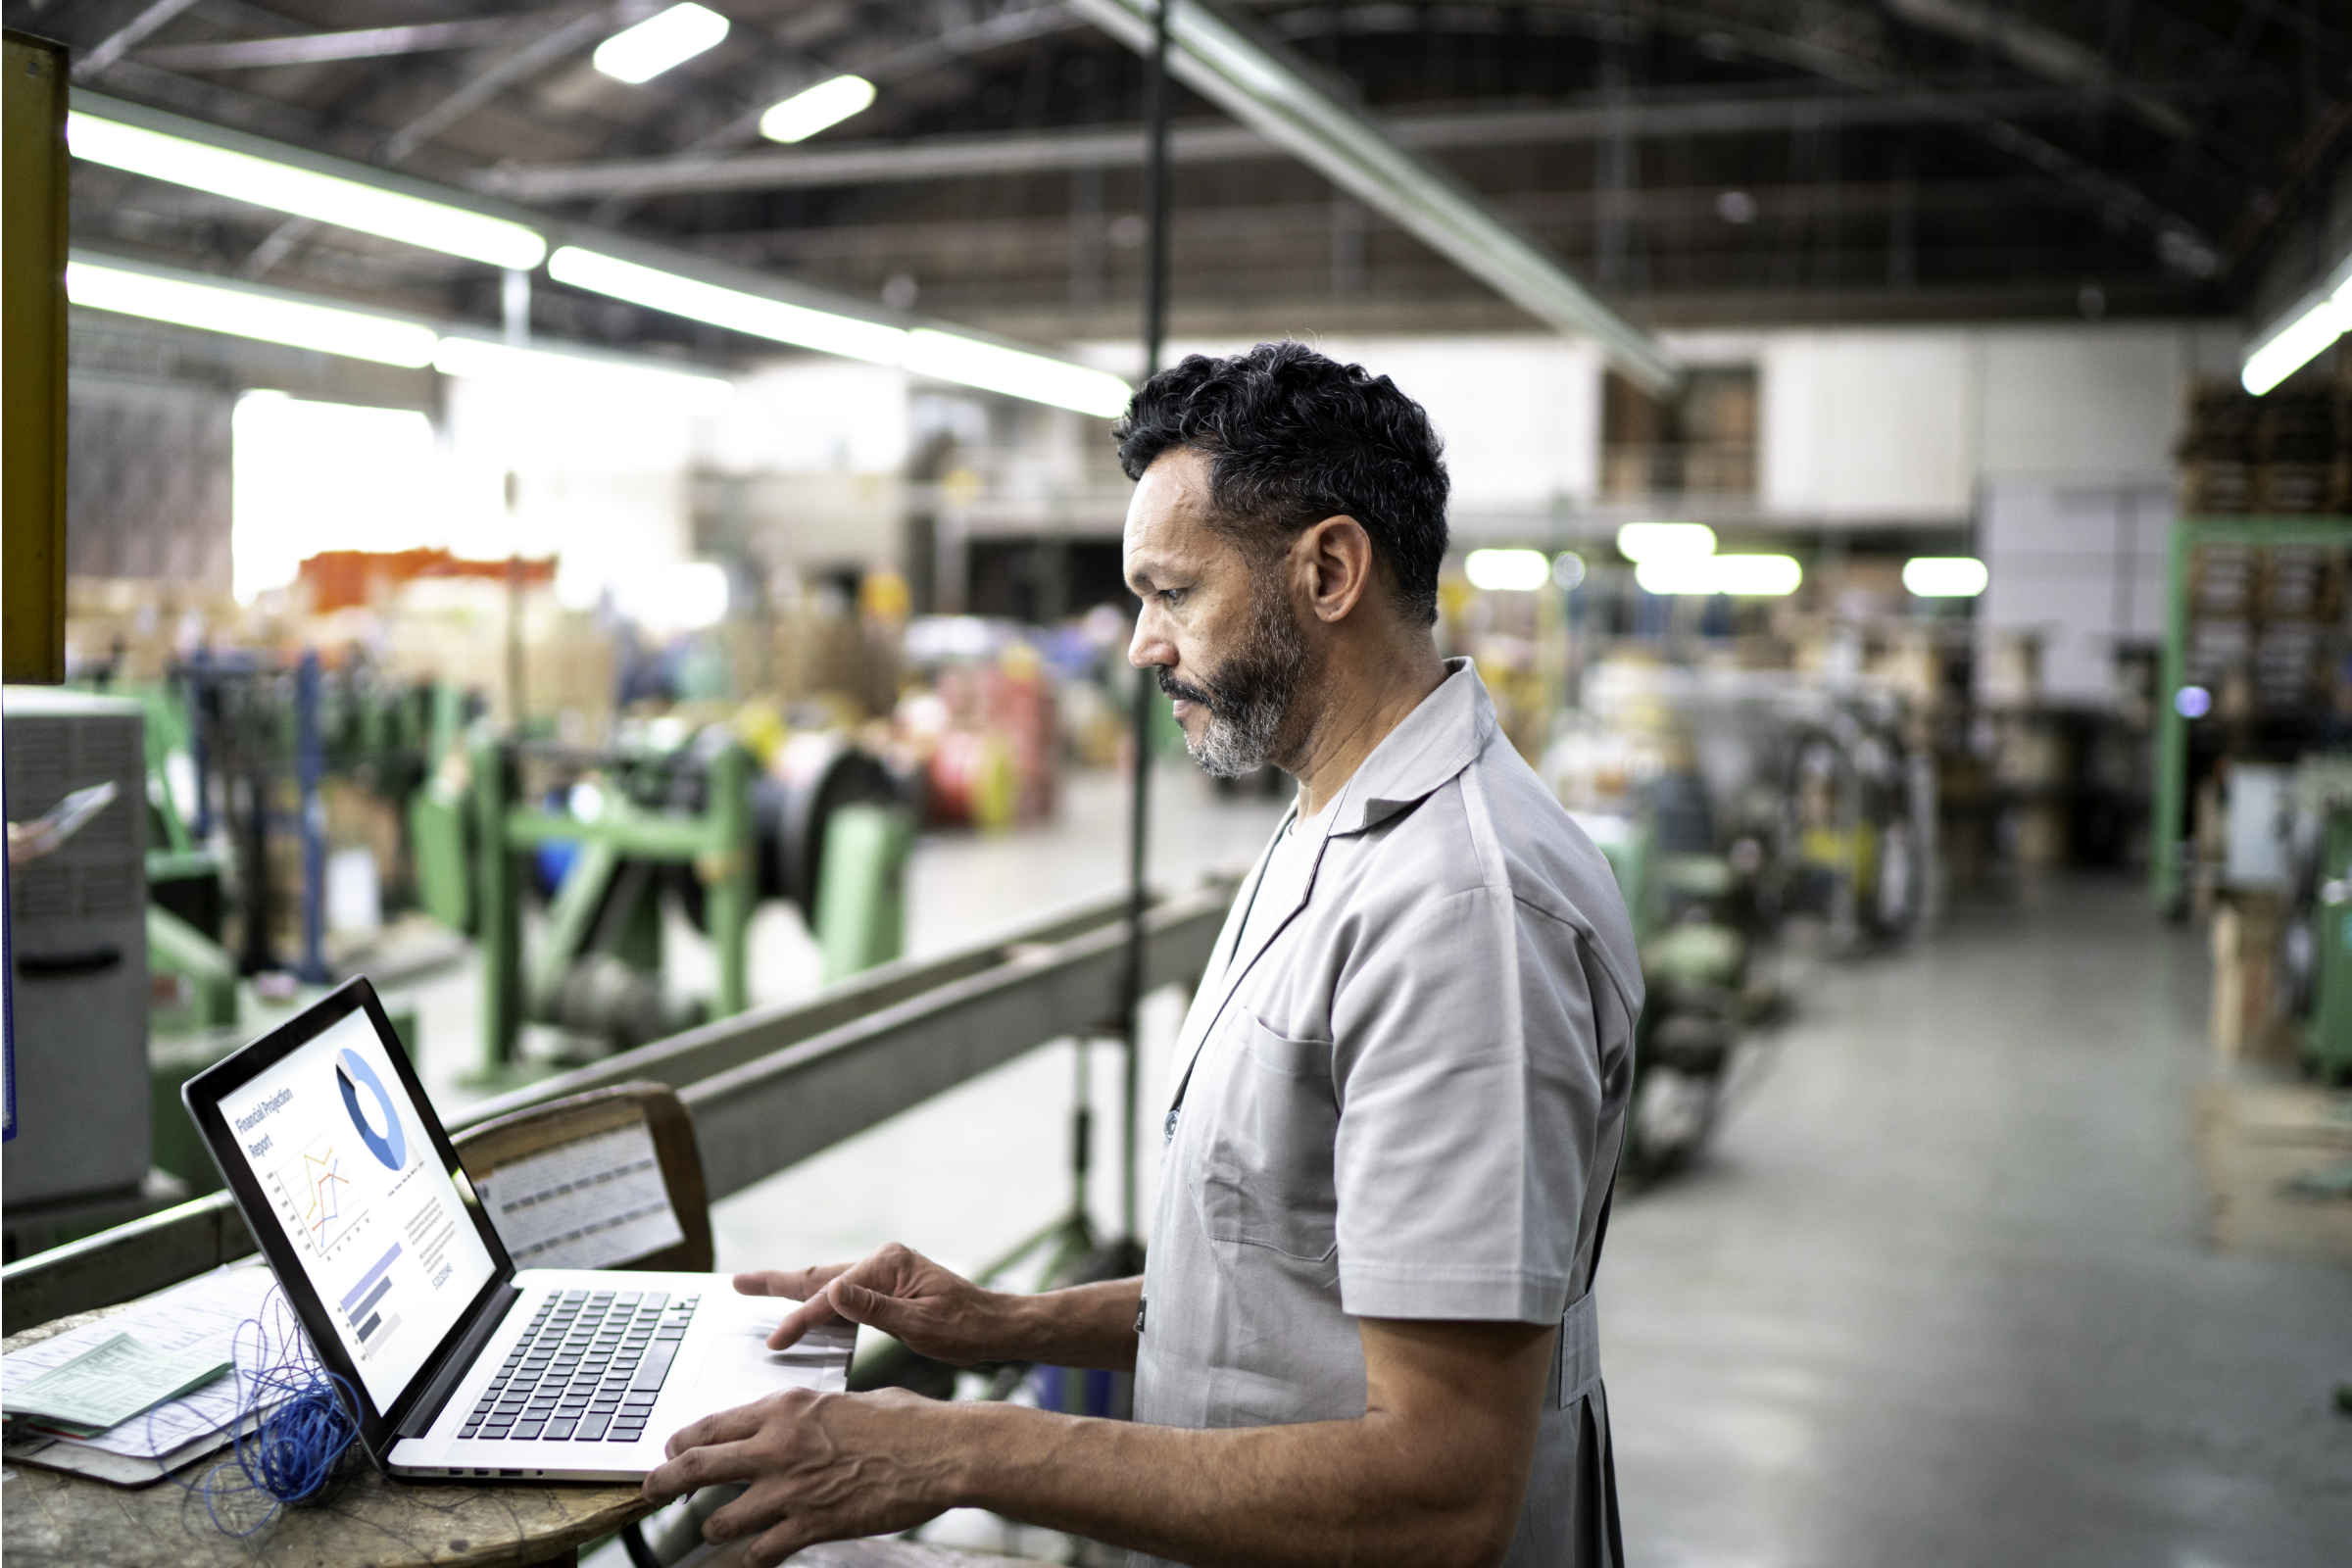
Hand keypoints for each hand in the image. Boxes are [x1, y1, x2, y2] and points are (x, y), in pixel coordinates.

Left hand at [642, 1387, 956, 1567]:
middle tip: (649, 1490)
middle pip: (697, 1467)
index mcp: (786, 1409)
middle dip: (663, 1481)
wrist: (942, 1452)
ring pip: (721, 1519)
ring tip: (716, 1529)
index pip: (711, 1425)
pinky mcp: (812, 1525)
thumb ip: (807, 1416)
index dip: (683, 1442)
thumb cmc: (905, 1422)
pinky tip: (759, 1554)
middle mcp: (778, 1447)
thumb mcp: (843, 1402)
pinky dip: (755, 1556)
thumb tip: (792, 1425)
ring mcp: (792, 1490)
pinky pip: (762, 1551)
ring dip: (714, 1527)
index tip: (672, 1450)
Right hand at [735, 1242, 1017, 1359]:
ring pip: (828, 1283)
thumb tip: (834, 1291)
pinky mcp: (887, 1287)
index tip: (776, 1341)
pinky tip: (803, 1310)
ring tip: (755, 1288)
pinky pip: (842, 1294)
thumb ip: (876, 1310)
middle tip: (738, 1283)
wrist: (997, 1327)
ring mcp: (885, 1273)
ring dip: (793, 1289)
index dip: (801, 1320)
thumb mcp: (922, 1325)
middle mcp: (884, 1261)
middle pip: (820, 1276)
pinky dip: (817, 1301)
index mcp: (890, 1264)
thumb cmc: (967, 1329)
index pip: (833, 1295)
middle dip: (777, 1283)